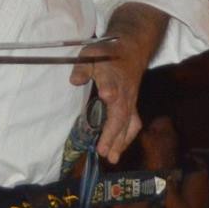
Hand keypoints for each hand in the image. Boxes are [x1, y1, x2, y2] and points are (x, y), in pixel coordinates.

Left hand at [71, 10, 158, 161]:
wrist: (131, 49)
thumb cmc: (107, 53)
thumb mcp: (90, 54)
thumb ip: (82, 67)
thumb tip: (75, 81)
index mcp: (112, 77)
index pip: (112, 85)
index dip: (109, 90)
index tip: (106, 96)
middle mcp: (124, 92)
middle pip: (121, 114)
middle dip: (113, 133)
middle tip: (103, 151)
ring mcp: (130, 100)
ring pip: (130, 122)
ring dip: (121, 141)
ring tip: (112, 158)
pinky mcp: (132, 105)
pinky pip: (133, 123)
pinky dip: (126, 138)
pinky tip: (117, 150)